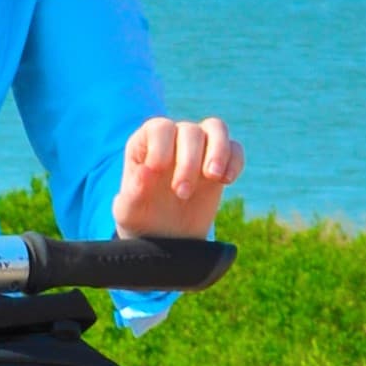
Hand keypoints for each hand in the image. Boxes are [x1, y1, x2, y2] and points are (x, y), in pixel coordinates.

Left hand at [112, 116, 241, 236]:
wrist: (164, 237)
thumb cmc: (141, 218)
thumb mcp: (130, 210)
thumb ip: (134, 190)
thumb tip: (146, 171)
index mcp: (146, 143)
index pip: (159, 128)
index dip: (161, 146)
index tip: (158, 170)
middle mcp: (174, 139)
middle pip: (190, 130)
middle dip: (188, 161)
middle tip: (181, 194)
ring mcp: (200, 148)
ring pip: (216, 129)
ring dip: (218, 151)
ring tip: (214, 176)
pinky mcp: (220, 162)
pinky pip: (235, 149)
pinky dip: (235, 161)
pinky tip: (226, 181)